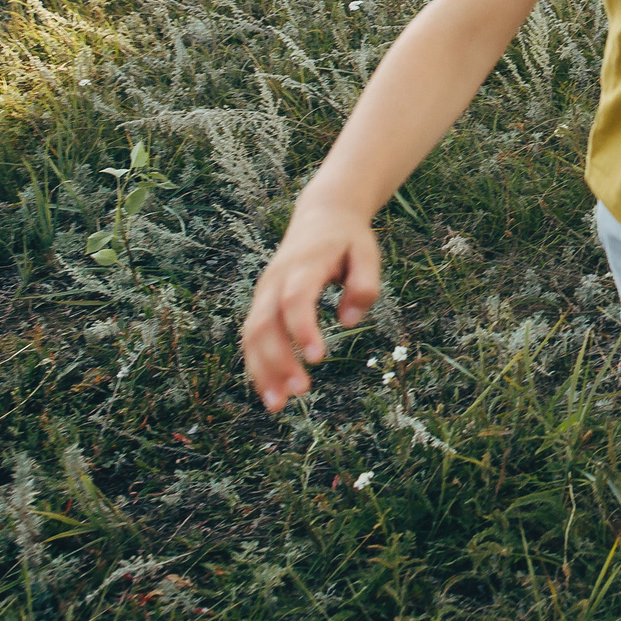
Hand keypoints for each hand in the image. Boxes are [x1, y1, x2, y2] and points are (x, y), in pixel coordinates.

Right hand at [240, 199, 383, 410]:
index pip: (297, 300)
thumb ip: (365, 284)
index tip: (320, 358)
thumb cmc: (348, 238)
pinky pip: (251, 337)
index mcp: (305, 265)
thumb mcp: (368, 252)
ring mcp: (264, 291)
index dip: (303, 329)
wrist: (321, 215)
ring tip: (278, 405)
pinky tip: (270, 391)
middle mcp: (276, 279)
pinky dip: (257, 365)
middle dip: (278, 360)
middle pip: (266, 323)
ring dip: (262, 370)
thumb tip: (350, 321)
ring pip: (252, 333)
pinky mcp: (261, 303)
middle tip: (301, 391)